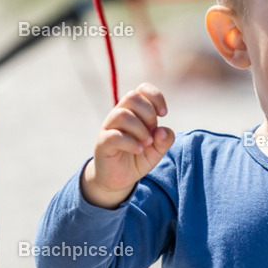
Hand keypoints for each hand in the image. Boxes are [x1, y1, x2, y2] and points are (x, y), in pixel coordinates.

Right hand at [81, 83, 174, 208]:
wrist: (118, 178)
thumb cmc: (137, 158)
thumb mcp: (157, 150)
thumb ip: (165, 140)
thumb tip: (163, 130)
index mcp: (134, 111)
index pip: (142, 89)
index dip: (156, 97)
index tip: (164, 114)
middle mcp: (119, 115)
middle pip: (132, 97)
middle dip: (148, 114)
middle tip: (152, 133)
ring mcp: (109, 128)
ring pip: (122, 114)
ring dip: (140, 129)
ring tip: (146, 143)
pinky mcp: (103, 143)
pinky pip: (114, 135)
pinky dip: (130, 142)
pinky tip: (139, 150)